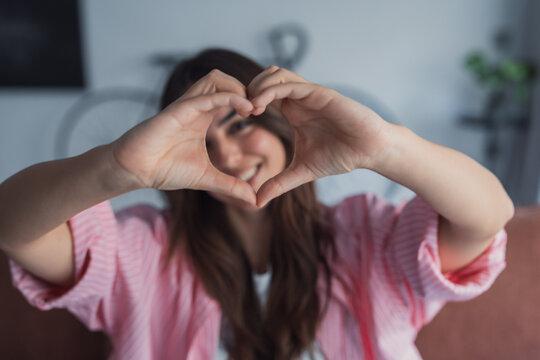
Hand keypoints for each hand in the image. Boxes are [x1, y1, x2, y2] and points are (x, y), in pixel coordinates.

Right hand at [111, 70, 256, 204]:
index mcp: (203, 117)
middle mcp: (196, 107)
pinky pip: (205, 97)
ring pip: (215, 78)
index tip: (264, 115)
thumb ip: (231, 186)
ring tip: (253, 108)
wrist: (136, 171)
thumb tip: (254, 200)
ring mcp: (186, 106)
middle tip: (261, 108)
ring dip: (238, 88)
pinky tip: (244, 109)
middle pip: (224, 79)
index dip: (249, 99)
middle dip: (247, 88)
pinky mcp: (177, 111)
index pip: (229, 94)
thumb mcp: (207, 179)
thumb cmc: (165, 169)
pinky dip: (227, 98)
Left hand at [248, 66, 390, 206]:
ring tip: (249, 107)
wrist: (369, 151)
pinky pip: (291, 84)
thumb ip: (279, 184)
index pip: (263, 93)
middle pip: (265, 77)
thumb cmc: (341, 156)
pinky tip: (260, 105)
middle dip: (248, 90)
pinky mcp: (320, 93)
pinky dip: (271, 90)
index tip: (238, 118)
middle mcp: (299, 98)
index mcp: (293, 110)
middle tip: (240, 110)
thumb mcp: (302, 171)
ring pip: (276, 74)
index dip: (247, 101)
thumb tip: (257, 202)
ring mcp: (309, 93)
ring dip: (258, 86)